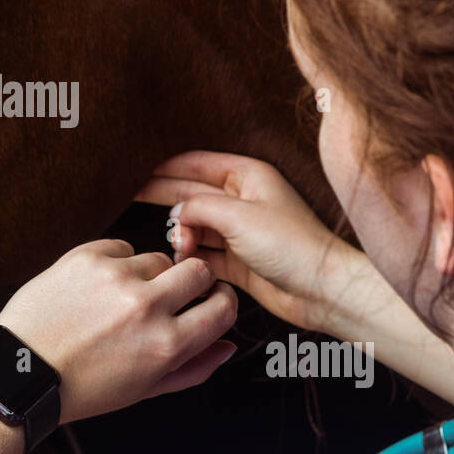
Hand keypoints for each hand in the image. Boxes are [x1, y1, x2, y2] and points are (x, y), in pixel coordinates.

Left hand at [0, 239, 237, 424]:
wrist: (21, 372)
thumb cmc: (82, 387)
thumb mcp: (145, 390)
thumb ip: (194, 367)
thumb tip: (228, 345)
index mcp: (166, 345)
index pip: (223, 308)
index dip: (221, 303)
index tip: (212, 301)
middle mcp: (145, 307)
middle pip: (198, 270)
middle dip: (192, 282)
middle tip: (171, 295)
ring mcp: (115, 277)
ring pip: (158, 258)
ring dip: (148, 275)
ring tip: (119, 302)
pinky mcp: (86, 256)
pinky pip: (121, 247)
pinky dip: (115, 263)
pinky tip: (97, 288)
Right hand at [137, 149, 357, 333]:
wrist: (321, 289)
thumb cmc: (291, 245)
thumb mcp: (237, 216)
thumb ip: (198, 207)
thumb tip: (175, 213)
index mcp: (247, 176)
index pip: (196, 163)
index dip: (166, 167)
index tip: (137, 173)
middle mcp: (242, 200)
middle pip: (192, 193)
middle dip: (166, 199)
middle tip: (132, 198)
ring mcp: (240, 231)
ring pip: (195, 226)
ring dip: (182, 235)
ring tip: (180, 246)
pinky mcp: (238, 260)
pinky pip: (204, 253)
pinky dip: (192, 256)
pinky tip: (185, 260)